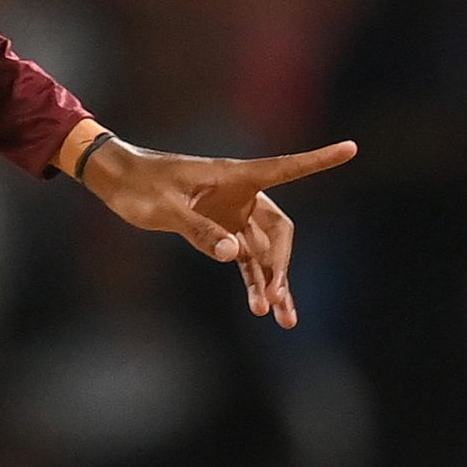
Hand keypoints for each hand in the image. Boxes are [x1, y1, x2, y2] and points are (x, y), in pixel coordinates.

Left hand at [66, 128, 355, 327]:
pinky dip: (253, 281)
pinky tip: (262, 308)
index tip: (350, 148)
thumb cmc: (139, 185)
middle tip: (275, 299)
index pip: (286, 167)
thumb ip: (200, 230)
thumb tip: (235, 256)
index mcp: (234, 176)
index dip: (318, 160)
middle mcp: (240, 194)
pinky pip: (245, 258)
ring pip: (264, 251)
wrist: (115, 181)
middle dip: (282, 265)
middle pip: (279, 230)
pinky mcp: (219, 231)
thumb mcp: (166, 208)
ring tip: (283, 319)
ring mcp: (232, 214)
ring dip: (272, 281)